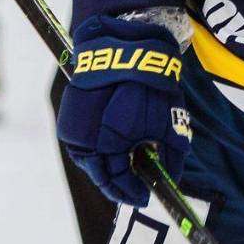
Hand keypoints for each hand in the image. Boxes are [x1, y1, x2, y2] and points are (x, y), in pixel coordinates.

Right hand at [57, 15, 192, 206]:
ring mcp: (74, 130)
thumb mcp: (169, 120)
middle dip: (120, 182)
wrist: (126, 47)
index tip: (145, 196)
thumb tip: (173, 177)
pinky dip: (98, 149)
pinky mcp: (70, 117)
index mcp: (109, 146)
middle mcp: (86, 143)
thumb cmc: (150, 85)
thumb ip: (172, 153)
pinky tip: (113, 147)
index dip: (132, 192)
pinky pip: (83, 143)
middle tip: (136, 185)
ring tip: (127, 167)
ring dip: (108, 166)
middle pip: (102, 174)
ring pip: (91, 160)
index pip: (119, 182)